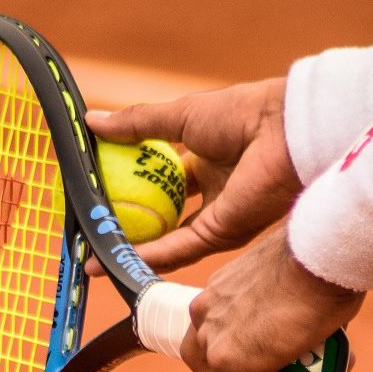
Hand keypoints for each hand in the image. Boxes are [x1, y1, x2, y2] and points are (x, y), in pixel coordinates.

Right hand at [85, 78, 302, 272]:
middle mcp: (212, 192)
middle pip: (162, 216)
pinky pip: (178, 249)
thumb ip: (136, 124)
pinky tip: (116, 257)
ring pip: (166, 240)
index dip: (128, 186)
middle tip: (91, 230)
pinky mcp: (221, 235)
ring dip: (131, 248)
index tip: (96, 191)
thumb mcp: (179, 115)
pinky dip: (146, 255)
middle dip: (128, 226)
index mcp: (205, 160)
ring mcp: (217, 216)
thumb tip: (91, 122)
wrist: (282, 132)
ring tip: (93, 256)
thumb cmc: (240, 114)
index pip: (159, 181)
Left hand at [181, 223, 363, 371]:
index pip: (219, 346)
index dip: (256, 365)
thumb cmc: (319, 257)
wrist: (322, 251)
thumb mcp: (290, 282)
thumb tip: (304, 333)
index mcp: (213, 297)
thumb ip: (282, 309)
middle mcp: (203, 319)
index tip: (299, 362)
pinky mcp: (233, 365)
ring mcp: (213, 343)